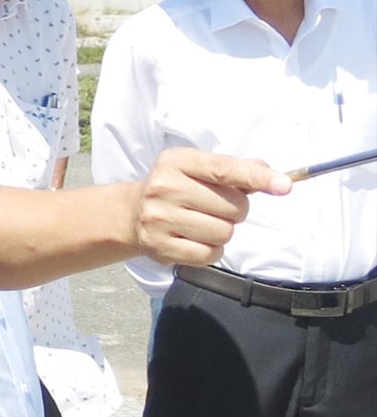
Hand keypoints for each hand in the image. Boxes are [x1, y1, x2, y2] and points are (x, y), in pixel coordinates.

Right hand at [134, 148, 290, 266]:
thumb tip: (277, 178)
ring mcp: (159, 218)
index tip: (285, 186)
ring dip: (223, 232)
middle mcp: (164, 187)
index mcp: (176, 161)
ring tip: (202, 224)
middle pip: (233, 207)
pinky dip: (211, 251)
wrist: (131, 214)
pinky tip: (194, 239)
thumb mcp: (198, 168)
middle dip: (234, 210)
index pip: (224, 169)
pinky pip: (210, 254)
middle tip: (214, 207)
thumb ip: (236, 169)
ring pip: (224, 233)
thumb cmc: (178, 187)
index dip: (257, 178)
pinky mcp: (160, 246)